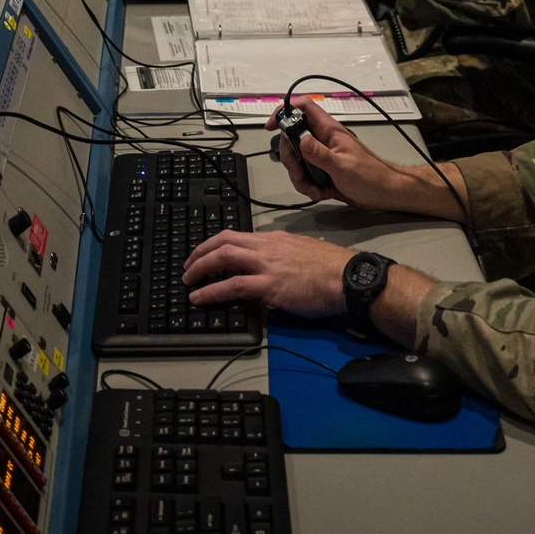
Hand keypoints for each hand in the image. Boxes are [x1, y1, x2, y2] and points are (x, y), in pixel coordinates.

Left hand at [183, 229, 350, 315]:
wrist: (347, 277)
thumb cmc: (333, 268)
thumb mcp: (304, 252)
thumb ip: (286, 255)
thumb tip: (277, 263)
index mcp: (276, 239)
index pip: (237, 235)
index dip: (215, 243)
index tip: (205, 252)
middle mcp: (268, 247)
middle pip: (224, 241)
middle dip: (200, 253)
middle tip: (188, 265)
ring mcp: (267, 265)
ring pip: (223, 258)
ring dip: (199, 269)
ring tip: (187, 281)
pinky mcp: (270, 286)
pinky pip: (232, 287)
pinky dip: (211, 291)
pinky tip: (199, 298)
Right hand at [266, 98, 415, 209]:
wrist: (383, 194)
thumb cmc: (369, 176)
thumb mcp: (342, 166)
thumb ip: (320, 154)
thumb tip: (300, 140)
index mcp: (329, 131)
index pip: (305, 108)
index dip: (286, 110)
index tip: (272, 126)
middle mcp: (323, 140)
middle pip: (292, 139)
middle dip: (291, 159)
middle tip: (299, 173)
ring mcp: (322, 156)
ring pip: (297, 160)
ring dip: (300, 178)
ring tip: (314, 190)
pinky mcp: (322, 172)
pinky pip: (305, 175)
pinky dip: (307, 186)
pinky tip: (320, 193)